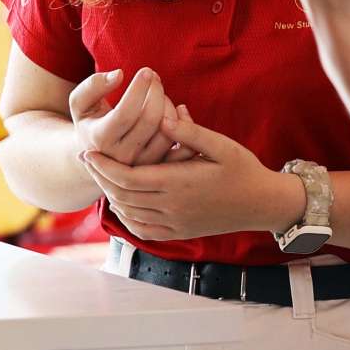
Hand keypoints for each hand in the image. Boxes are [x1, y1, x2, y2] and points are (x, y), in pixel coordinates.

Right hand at [68, 67, 191, 165]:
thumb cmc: (90, 120)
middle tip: (154, 76)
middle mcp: (122, 156)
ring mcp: (143, 165)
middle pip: (150, 120)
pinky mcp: (160, 168)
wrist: (99, 154)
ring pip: (168, 132)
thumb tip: (119, 74)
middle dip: (156, 92)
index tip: (146, 71)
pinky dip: (183, 121)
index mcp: (100, 139)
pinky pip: (181, 144)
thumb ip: (93, 85)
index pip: (125, 113)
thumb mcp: (80, 102)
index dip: (138, 90)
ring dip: (169, 105)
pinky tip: (176, 108)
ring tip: (159, 93)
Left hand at [80, 106, 302, 241]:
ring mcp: (175, 223)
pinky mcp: (179, 233)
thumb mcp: (220, 144)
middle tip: (86, 159)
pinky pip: (143, 230)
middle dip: (100, 177)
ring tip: (99, 175)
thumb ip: (189, 132)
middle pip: (122, 196)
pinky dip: (125, 217)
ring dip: (110, 195)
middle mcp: (173, 207)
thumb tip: (162, 117)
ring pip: (129, 213)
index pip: (128, 178)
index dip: (104, 166)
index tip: (89, 151)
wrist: (262, 203)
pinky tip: (120, 203)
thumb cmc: (243, 168)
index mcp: (179, 183)